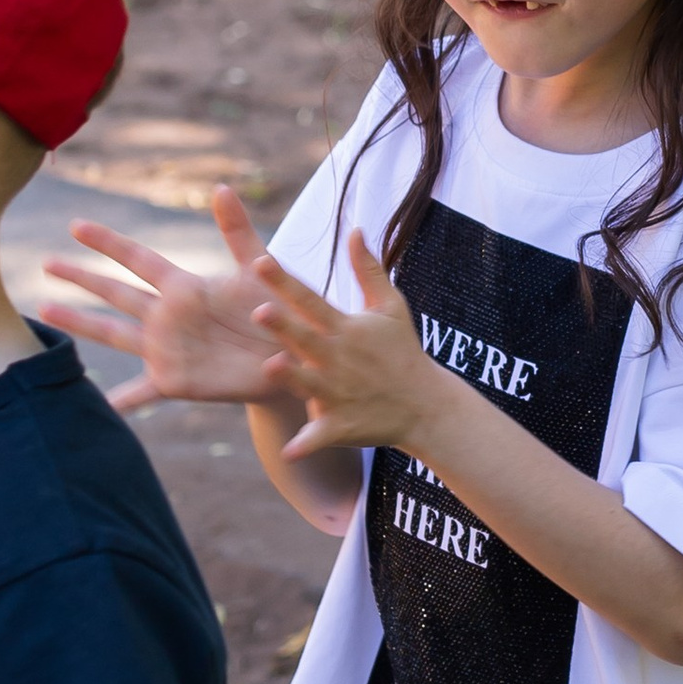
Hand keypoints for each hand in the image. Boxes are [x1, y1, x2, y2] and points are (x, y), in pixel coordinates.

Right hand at [40, 187, 295, 413]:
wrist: (294, 358)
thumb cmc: (278, 310)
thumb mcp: (258, 268)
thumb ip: (237, 231)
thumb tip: (221, 187)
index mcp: (183, 287)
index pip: (137, 258)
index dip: (107, 243)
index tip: (76, 226)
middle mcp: (166, 316)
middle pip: (114, 293)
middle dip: (81, 278)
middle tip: (46, 263)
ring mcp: (166, 349)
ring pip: (114, 333)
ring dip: (80, 324)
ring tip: (46, 311)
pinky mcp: (175, 381)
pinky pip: (140, 393)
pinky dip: (120, 400)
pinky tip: (97, 404)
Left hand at [256, 227, 451, 461]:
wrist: (424, 405)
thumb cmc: (402, 351)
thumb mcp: (392, 307)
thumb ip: (369, 269)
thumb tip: (355, 230)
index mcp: (346, 328)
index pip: (310, 299)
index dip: (285, 282)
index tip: (260, 261)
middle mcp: (339, 358)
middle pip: (305, 338)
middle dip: (284, 326)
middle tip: (258, 311)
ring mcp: (339, 393)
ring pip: (309, 384)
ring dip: (291, 378)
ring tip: (270, 368)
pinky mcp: (341, 425)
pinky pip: (320, 436)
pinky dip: (307, 445)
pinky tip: (291, 453)